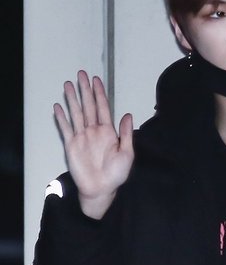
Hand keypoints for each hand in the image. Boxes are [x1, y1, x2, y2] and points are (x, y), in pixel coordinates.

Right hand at [54, 70, 133, 218]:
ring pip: (76, 113)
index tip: (96, 80)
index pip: (103, 107)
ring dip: (72, 99)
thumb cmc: (116, 175)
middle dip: (85, 90)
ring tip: (67, 85)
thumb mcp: (127, 154)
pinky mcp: (72, 145)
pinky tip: (58, 107)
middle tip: (81, 74)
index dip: (99, 93)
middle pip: (88, 106)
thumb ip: (126, 134)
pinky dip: (61, 118)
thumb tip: (127, 115)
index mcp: (108, 132)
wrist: (102, 189)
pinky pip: (65, 129)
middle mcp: (94, 131)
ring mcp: (82, 137)